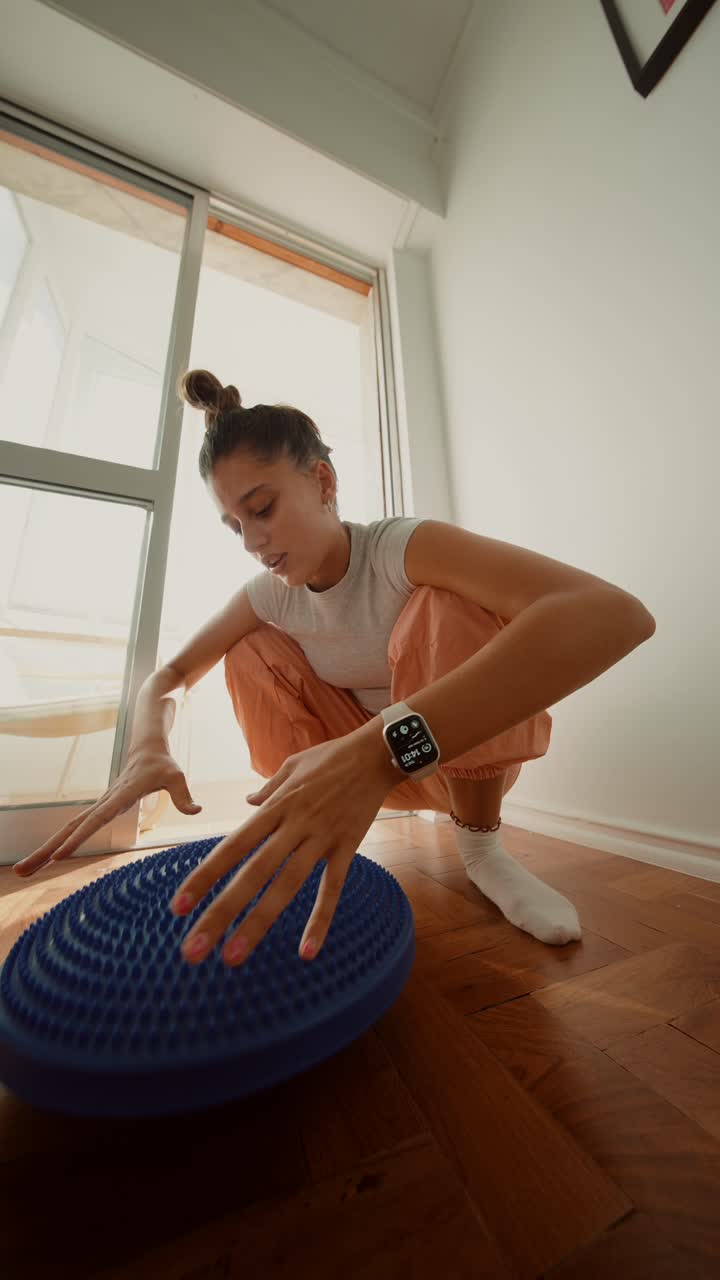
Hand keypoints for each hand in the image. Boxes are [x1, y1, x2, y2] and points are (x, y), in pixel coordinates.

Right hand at [13, 745, 201, 878]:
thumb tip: (196, 810)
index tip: (59, 855)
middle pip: (70, 828)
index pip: (97, 819)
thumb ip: (184, 795)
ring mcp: (99, 805)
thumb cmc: (163, 762)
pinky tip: (44, 858)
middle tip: (22, 871)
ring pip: (67, 829)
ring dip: (44, 849)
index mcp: (121, 794)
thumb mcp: (177, 776)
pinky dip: (57, 843)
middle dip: (46, 850)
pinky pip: (74, 827)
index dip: (79, 837)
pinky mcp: (98, 808)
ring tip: (22, 871)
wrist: (146, 744)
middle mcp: (105, 801)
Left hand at [170, 725, 396, 966]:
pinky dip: (320, 920)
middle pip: (252, 874)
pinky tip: (307, 952)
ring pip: (286, 886)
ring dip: (258, 924)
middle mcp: (293, 825)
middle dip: (220, 913)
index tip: (178, 907)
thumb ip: (268, 789)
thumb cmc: (331, 757)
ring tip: (233, 957)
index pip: (231, 848)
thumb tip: (249, 804)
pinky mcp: (347, 847)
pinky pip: (332, 888)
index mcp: (274, 807)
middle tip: (193, 951)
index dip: (204, 878)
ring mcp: (320, 838)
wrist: (377, 752)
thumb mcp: (291, 766)